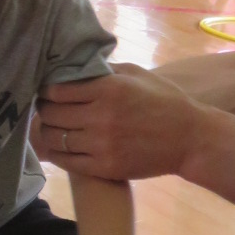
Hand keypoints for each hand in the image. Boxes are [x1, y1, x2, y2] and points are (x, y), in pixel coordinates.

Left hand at [34, 66, 204, 181]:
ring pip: (55, 139)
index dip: (46, 91)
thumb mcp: (136, 74)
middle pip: (51, 115)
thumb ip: (103, 69)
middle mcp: (101, 117)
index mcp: (108, 89)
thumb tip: (72, 67)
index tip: (47, 92)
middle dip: (44, 111)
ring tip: (52, 128)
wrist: (190, 138)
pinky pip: (67, 161)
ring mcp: (102, 145)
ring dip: (48, 133)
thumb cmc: (164, 101)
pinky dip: (58, 153)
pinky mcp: (105, 167)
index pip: (57, 90)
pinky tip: (60, 147)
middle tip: (46, 110)